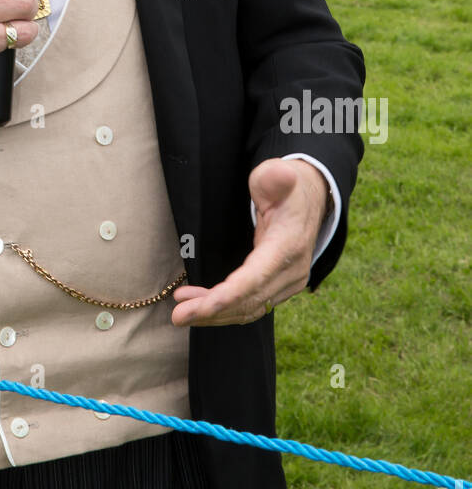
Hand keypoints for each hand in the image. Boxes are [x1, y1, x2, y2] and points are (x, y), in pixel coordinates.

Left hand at [170, 159, 328, 326]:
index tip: (203, 306)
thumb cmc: (286, 186)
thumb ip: (275, 176)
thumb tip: (282, 173)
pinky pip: (252, 305)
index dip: (229, 295)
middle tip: (178, 315)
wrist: (309, 199)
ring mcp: (288, 282)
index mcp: (289, 245)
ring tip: (182, 311)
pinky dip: (226, 309)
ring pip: (250, 308)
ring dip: (215, 313)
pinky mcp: (280, 286)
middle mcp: (292, 271)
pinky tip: (201, 305)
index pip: (256, 277)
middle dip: (213, 310)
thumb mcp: (277, 175)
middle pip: (250, 300)